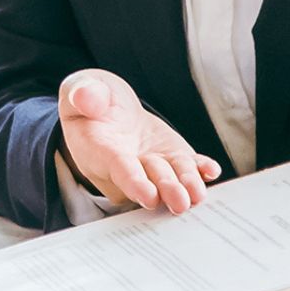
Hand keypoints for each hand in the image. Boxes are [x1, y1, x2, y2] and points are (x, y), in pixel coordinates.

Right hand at [57, 68, 222, 212]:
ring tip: (197, 194)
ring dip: (185, 185)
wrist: (108, 109)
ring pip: (171, 177)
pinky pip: (187, 167)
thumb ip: (82, 93)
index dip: (133, 182)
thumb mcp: (80, 89)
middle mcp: (127, 165)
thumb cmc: (91, 101)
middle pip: (148, 179)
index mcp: (98, 150)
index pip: (117, 168)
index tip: (148, 195)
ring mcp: (151, 164)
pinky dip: (199, 170)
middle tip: (180, 201)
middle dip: (165, 189)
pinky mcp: (172, 158)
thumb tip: (86, 99)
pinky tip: (210, 170)